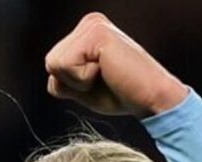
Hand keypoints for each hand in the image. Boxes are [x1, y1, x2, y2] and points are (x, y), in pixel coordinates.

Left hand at [45, 12, 187, 116]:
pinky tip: (107, 71)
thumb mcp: (83, 87)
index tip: (101, 81)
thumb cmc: (122, 94)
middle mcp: (89, 23)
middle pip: (50, 63)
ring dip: (78, 81)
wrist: (152, 98)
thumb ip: (64, 76)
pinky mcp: (96, 33)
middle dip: (73, 82)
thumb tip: (49, 70)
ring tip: (106, 74)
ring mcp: (92, 25)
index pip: (53, 65)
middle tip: (104, 79)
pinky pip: (65, 65)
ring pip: (54, 64)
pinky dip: (83, 79)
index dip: (71, 85)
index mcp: (86, 32)